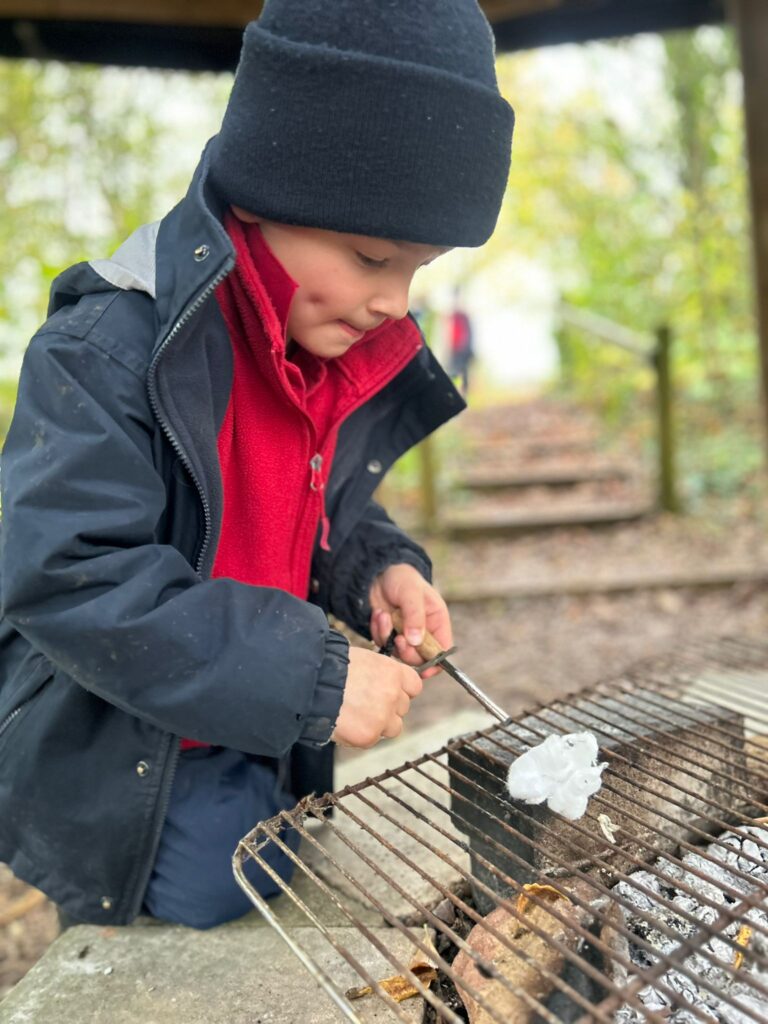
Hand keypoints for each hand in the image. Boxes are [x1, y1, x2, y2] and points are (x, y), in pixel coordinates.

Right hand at [331, 647, 421, 747]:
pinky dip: (361, 735)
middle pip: (402, 708)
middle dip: (387, 708)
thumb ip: (381, 674)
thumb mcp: (364, 659)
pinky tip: (346, 723)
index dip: (401, 690)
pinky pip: (372, 739)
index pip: (414, 687)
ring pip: (393, 727)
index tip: (389, 692)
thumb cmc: (330, 667)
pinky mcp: (368, 736)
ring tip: (355, 715)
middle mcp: (393, 695)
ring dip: (379, 724)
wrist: (309, 684)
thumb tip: (386, 683)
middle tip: (364, 704)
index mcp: (394, 673)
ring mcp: (383, 717)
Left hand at [369, 564, 451, 678]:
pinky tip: (378, 614)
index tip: (424, 668)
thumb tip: (416, 641)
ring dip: (388, 636)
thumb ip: (415, 616)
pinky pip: (384, 643)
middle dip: (406, 650)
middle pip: (420, 657)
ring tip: (383, 615)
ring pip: (399, 652)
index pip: (442, 650)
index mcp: (437, 621)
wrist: (377, 572)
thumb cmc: (402, 578)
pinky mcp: (388, 634)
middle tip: (397, 638)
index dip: (436, 662)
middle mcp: (423, 631)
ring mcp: (405, 634)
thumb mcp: (411, 593)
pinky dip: (378, 631)